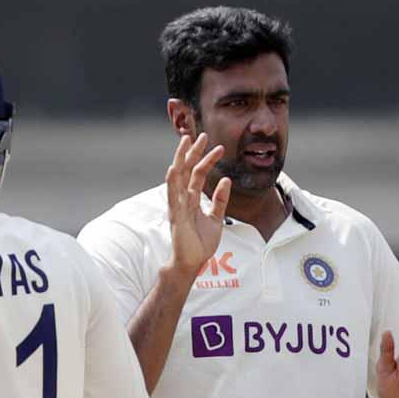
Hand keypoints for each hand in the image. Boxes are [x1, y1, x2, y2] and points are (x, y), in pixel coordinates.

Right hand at [164, 133, 230, 279]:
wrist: (192, 262)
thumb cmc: (200, 243)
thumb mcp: (216, 218)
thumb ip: (220, 200)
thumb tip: (227, 180)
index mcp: (191, 199)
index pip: (198, 173)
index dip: (208, 159)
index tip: (219, 147)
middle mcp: (182, 198)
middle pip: (187, 169)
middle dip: (193, 152)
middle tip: (202, 134)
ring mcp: (177, 205)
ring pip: (177, 177)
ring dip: (181, 158)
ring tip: (185, 142)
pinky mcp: (175, 216)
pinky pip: (172, 196)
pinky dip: (172, 182)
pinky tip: (173, 168)